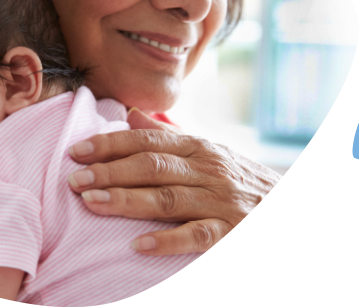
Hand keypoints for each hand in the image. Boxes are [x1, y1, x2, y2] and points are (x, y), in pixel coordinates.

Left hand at [67, 109, 282, 255]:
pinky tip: (137, 245)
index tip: (76, 152)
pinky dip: (168, 240)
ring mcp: (221, 200)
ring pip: (169, 198)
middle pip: (153, 166)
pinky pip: (198, 236)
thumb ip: (167, 134)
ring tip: (93, 204)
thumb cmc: (237, 179)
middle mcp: (208, 169)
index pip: (147, 140)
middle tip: (74, 180)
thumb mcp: (206, 151)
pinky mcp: (233, 231)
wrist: (284, 201)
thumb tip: (129, 112)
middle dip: (111, 171)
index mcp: (197, 147)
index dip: (111, 145)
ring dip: (128, 200)